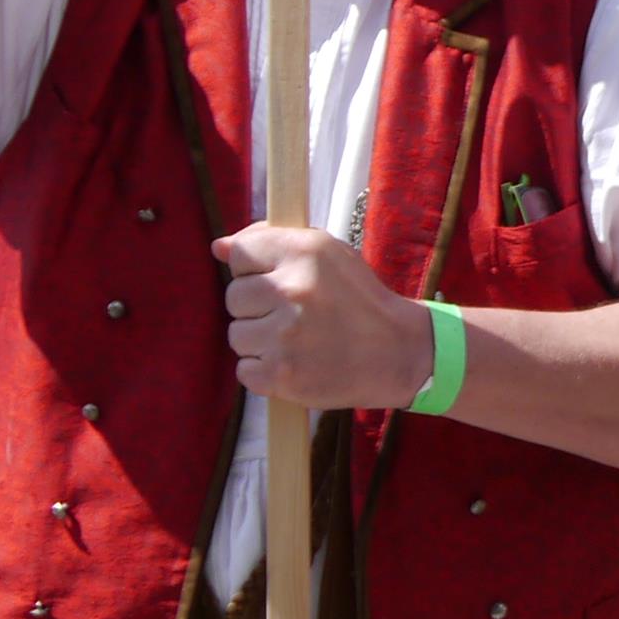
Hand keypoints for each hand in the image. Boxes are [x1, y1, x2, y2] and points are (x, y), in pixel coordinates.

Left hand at [214, 222, 430, 408]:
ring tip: (297, 341)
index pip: (240, 254)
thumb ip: (273, 242)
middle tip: (295, 315)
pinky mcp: (280, 376)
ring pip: (237, 334)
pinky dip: (265, 371)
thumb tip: (219, 248)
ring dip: (260, 340)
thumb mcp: (329, 255)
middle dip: (258, 307)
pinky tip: (295, 363)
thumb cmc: (360, 301)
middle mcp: (292, 291)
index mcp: (306, 253)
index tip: (279, 280)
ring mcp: (285, 336)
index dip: (256, 269)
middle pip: (234, 296)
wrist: (399, 354)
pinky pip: (244, 369)